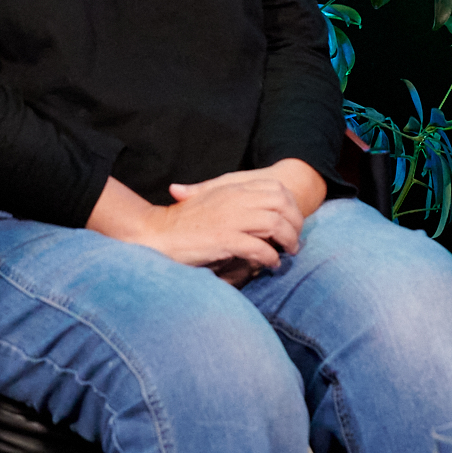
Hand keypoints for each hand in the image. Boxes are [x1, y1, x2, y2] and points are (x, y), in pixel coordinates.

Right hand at [91, 165, 314, 277]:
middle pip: (282, 205)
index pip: (277, 189)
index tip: (293, 223)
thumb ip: (233, 201)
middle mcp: (235, 199)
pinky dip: (270, 257)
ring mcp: (231, 218)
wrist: (156, 233)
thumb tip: (256, 208)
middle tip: (295, 242)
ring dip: (287, 241)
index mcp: (232, 188)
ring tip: (287, 254)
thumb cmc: (183, 223)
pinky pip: (259, 248)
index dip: (292, 206)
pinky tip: (271, 264)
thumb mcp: (210, 202)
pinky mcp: (224, 239)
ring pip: (275, 225)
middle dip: (295, 224)